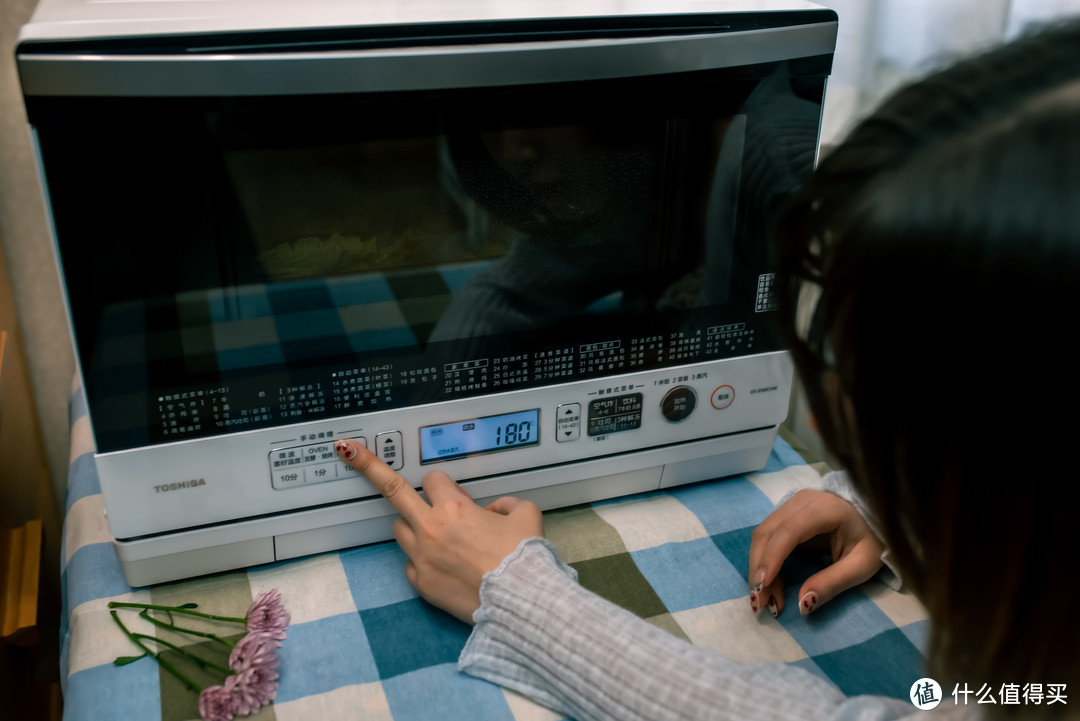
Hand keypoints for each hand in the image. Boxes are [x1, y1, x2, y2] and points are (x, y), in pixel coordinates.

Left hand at [335, 439, 542, 623]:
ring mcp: (421, 556)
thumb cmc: (523, 556)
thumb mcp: (526, 514)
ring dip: (415, 525)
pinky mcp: (420, 583)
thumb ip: (505, 503)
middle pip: (392, 490)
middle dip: (371, 468)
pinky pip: (411, 563)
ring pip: (400, 528)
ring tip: (440, 538)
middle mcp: (430, 528)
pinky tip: (445, 567)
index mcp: (455, 507)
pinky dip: (424, 560)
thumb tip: (492, 510)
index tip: (454, 495)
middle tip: (351, 452)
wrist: (519, 601)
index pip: (433, 478)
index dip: (444, 484)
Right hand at [748, 489, 883, 616]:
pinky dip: (764, 560)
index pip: (789, 530)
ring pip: (762, 534)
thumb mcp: (862, 566)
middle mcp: (802, 501)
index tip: (762, 587)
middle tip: (761, 602)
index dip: (772, 557)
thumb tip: (802, 604)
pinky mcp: (786, 512)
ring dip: (758, 566)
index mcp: (826, 509)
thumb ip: (833, 582)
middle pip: (767, 532)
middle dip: (759, 568)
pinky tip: (769, 582)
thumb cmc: (872, 540)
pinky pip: (767, 535)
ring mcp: (791, 504)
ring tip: (765, 596)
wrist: (875, 515)